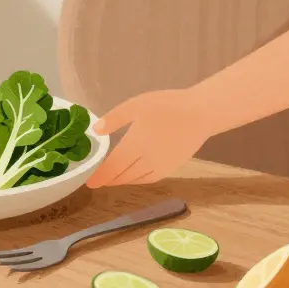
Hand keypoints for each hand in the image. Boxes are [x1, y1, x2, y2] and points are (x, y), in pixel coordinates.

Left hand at [86, 89, 211, 188]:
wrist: (200, 114)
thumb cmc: (167, 106)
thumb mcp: (136, 105)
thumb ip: (114, 119)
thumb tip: (96, 131)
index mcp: (135, 145)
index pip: (113, 166)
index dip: (100, 176)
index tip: (89, 183)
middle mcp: (146, 161)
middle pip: (123, 176)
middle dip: (108, 180)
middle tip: (96, 181)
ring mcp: (160, 166)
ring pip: (135, 180)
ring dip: (121, 181)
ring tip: (111, 180)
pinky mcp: (170, 168)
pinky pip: (149, 179)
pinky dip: (137, 181)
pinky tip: (132, 177)